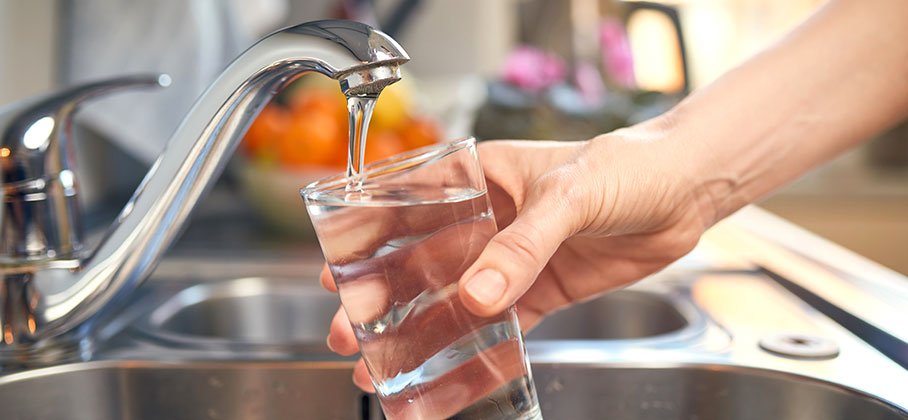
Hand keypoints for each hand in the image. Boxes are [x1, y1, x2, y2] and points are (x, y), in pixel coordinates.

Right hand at [322, 125, 712, 390]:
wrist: (685, 191)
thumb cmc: (626, 166)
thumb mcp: (569, 195)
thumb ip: (523, 244)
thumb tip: (478, 293)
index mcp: (481, 177)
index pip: (411, 205)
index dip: (369, 238)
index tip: (337, 269)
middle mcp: (489, 219)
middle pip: (423, 261)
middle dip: (384, 297)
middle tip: (352, 330)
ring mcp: (513, 257)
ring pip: (456, 298)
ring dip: (421, 329)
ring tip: (386, 361)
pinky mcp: (541, 289)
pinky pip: (502, 324)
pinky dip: (475, 346)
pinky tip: (448, 368)